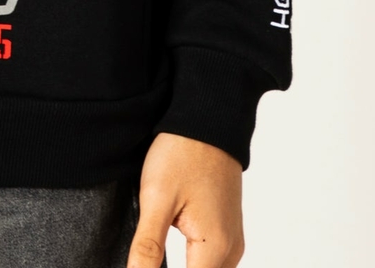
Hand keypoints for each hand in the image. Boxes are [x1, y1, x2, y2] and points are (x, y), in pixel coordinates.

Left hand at [129, 132, 244, 267]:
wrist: (207, 121)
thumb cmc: (182, 153)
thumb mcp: (156, 198)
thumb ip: (147, 247)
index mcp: (215, 248)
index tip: (143, 265)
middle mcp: (230, 251)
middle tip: (145, 258)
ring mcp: (232, 241)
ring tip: (153, 259)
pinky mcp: (227, 230)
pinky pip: (213, 263)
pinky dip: (194, 265)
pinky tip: (170, 259)